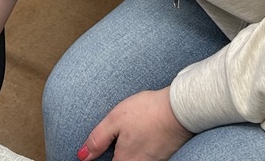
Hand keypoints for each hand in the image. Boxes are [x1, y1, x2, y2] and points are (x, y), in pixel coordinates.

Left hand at [77, 89, 192, 160]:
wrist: (181, 108)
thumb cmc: (147, 111)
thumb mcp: (115, 120)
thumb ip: (97, 140)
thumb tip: (82, 156)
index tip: (97, 154)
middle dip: (115, 157)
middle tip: (111, 145)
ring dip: (128, 154)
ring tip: (127, 139)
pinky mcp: (164, 156)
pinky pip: (147, 158)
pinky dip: (141, 151)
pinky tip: (142, 136)